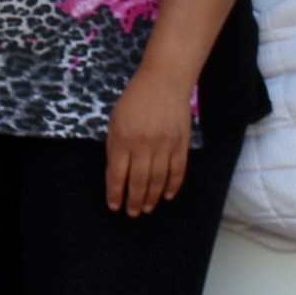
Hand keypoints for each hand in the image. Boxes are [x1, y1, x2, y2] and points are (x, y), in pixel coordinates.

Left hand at [103, 66, 196, 216]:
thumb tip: (116, 174)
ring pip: (158, 180)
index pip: (117, 174)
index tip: (114, 205)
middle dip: (134, 201)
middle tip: (132, 213)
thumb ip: (114, 146)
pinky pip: (178, 171)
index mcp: (123, 139)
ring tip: (147, 208)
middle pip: (138, 182)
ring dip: (152, 198)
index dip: (115, 193)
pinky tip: (166, 196)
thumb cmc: (135, 100)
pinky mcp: (181, 144)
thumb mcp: (115, 120)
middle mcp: (144, 145)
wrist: (164, 81)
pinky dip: (173, 186)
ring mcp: (164, 145)